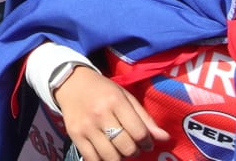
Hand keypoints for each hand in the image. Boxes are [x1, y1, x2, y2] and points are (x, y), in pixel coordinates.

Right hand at [54, 66, 168, 160]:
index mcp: (115, 101)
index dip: (147, 142)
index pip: (139, 132)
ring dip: (120, 157)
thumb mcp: (125, 96)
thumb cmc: (102, 90)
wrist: (70, 82)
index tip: (146, 142)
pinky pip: (92, 159)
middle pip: (126, 147)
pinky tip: (106, 152)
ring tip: (119, 149)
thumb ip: (144, 118)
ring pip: (111, 156)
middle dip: (134, 151)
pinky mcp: (74, 135)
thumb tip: (165, 138)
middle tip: (132, 146)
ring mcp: (86, 126)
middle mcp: (100, 114)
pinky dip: (102, 160)